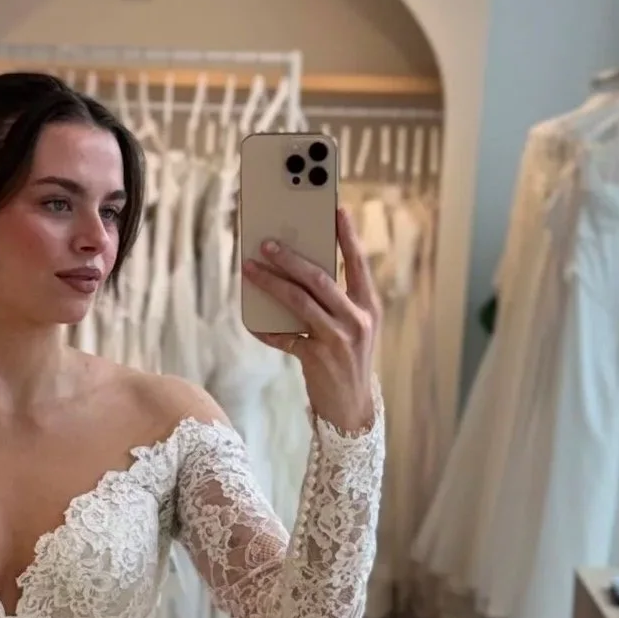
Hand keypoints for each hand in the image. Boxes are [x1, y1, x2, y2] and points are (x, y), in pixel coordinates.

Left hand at [243, 207, 380, 430]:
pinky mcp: (317, 359)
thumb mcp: (353, 327)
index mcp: (368, 306)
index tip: (336, 208)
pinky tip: (252, 320)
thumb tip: (298, 270)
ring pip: (299, 302)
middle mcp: (356, 320)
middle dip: (291, 258)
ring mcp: (337, 340)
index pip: (358, 263)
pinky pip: (284, 337)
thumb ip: (335, 301)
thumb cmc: (348, 360)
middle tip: (267, 242)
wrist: (352, 409)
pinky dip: (266, 329)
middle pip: (320, 279)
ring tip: (250, 268)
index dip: (347, 235)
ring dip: (271, 283)